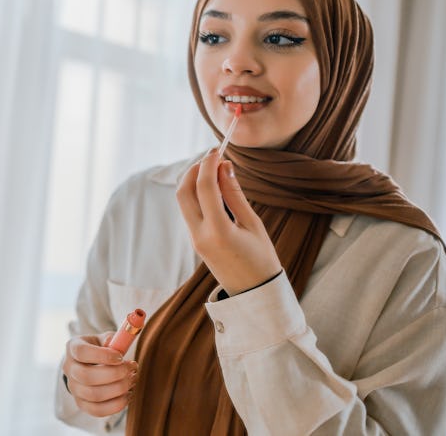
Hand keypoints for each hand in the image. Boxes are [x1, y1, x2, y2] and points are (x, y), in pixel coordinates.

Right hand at [62, 332, 138, 416]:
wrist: (91, 364)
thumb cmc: (102, 348)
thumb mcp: (106, 338)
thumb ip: (113, 339)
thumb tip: (119, 343)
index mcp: (73, 347)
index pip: (82, 352)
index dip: (102, 356)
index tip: (121, 357)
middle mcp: (69, 368)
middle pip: (86, 376)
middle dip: (114, 374)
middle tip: (131, 368)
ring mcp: (74, 388)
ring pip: (93, 395)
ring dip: (118, 389)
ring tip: (132, 379)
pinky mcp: (82, 404)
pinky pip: (97, 410)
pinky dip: (116, 404)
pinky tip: (128, 394)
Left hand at [176, 149, 281, 295]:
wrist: (255, 294)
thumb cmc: (262, 259)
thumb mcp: (253, 224)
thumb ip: (235, 195)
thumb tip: (224, 167)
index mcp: (218, 231)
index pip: (204, 188)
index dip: (208, 164)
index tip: (216, 150)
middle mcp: (199, 235)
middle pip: (183, 192)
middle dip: (193, 170)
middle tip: (212, 158)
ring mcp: (194, 240)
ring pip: (183, 201)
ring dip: (193, 181)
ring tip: (216, 171)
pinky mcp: (194, 241)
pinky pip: (189, 211)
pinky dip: (197, 195)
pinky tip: (214, 189)